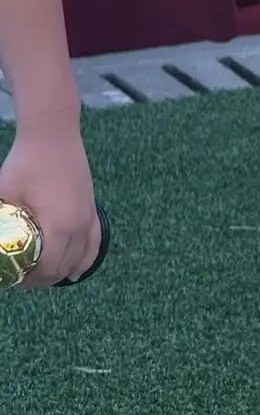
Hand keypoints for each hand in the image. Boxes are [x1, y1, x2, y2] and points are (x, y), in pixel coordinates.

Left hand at [0, 127, 98, 286]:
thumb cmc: (25, 163)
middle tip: (20, 276)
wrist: (53, 134)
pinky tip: (76, 271)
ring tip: (41, 274)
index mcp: (59, 226)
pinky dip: (86, 259)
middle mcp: (79, 226)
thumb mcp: (2, 195)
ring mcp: (88, 216)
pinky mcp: (92, 208)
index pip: (46, 270)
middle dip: (41, 279)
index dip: (27, 280)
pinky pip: (94, 242)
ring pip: (81, 258)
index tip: (11, 278)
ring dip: (61, 271)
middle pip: (62, 268)